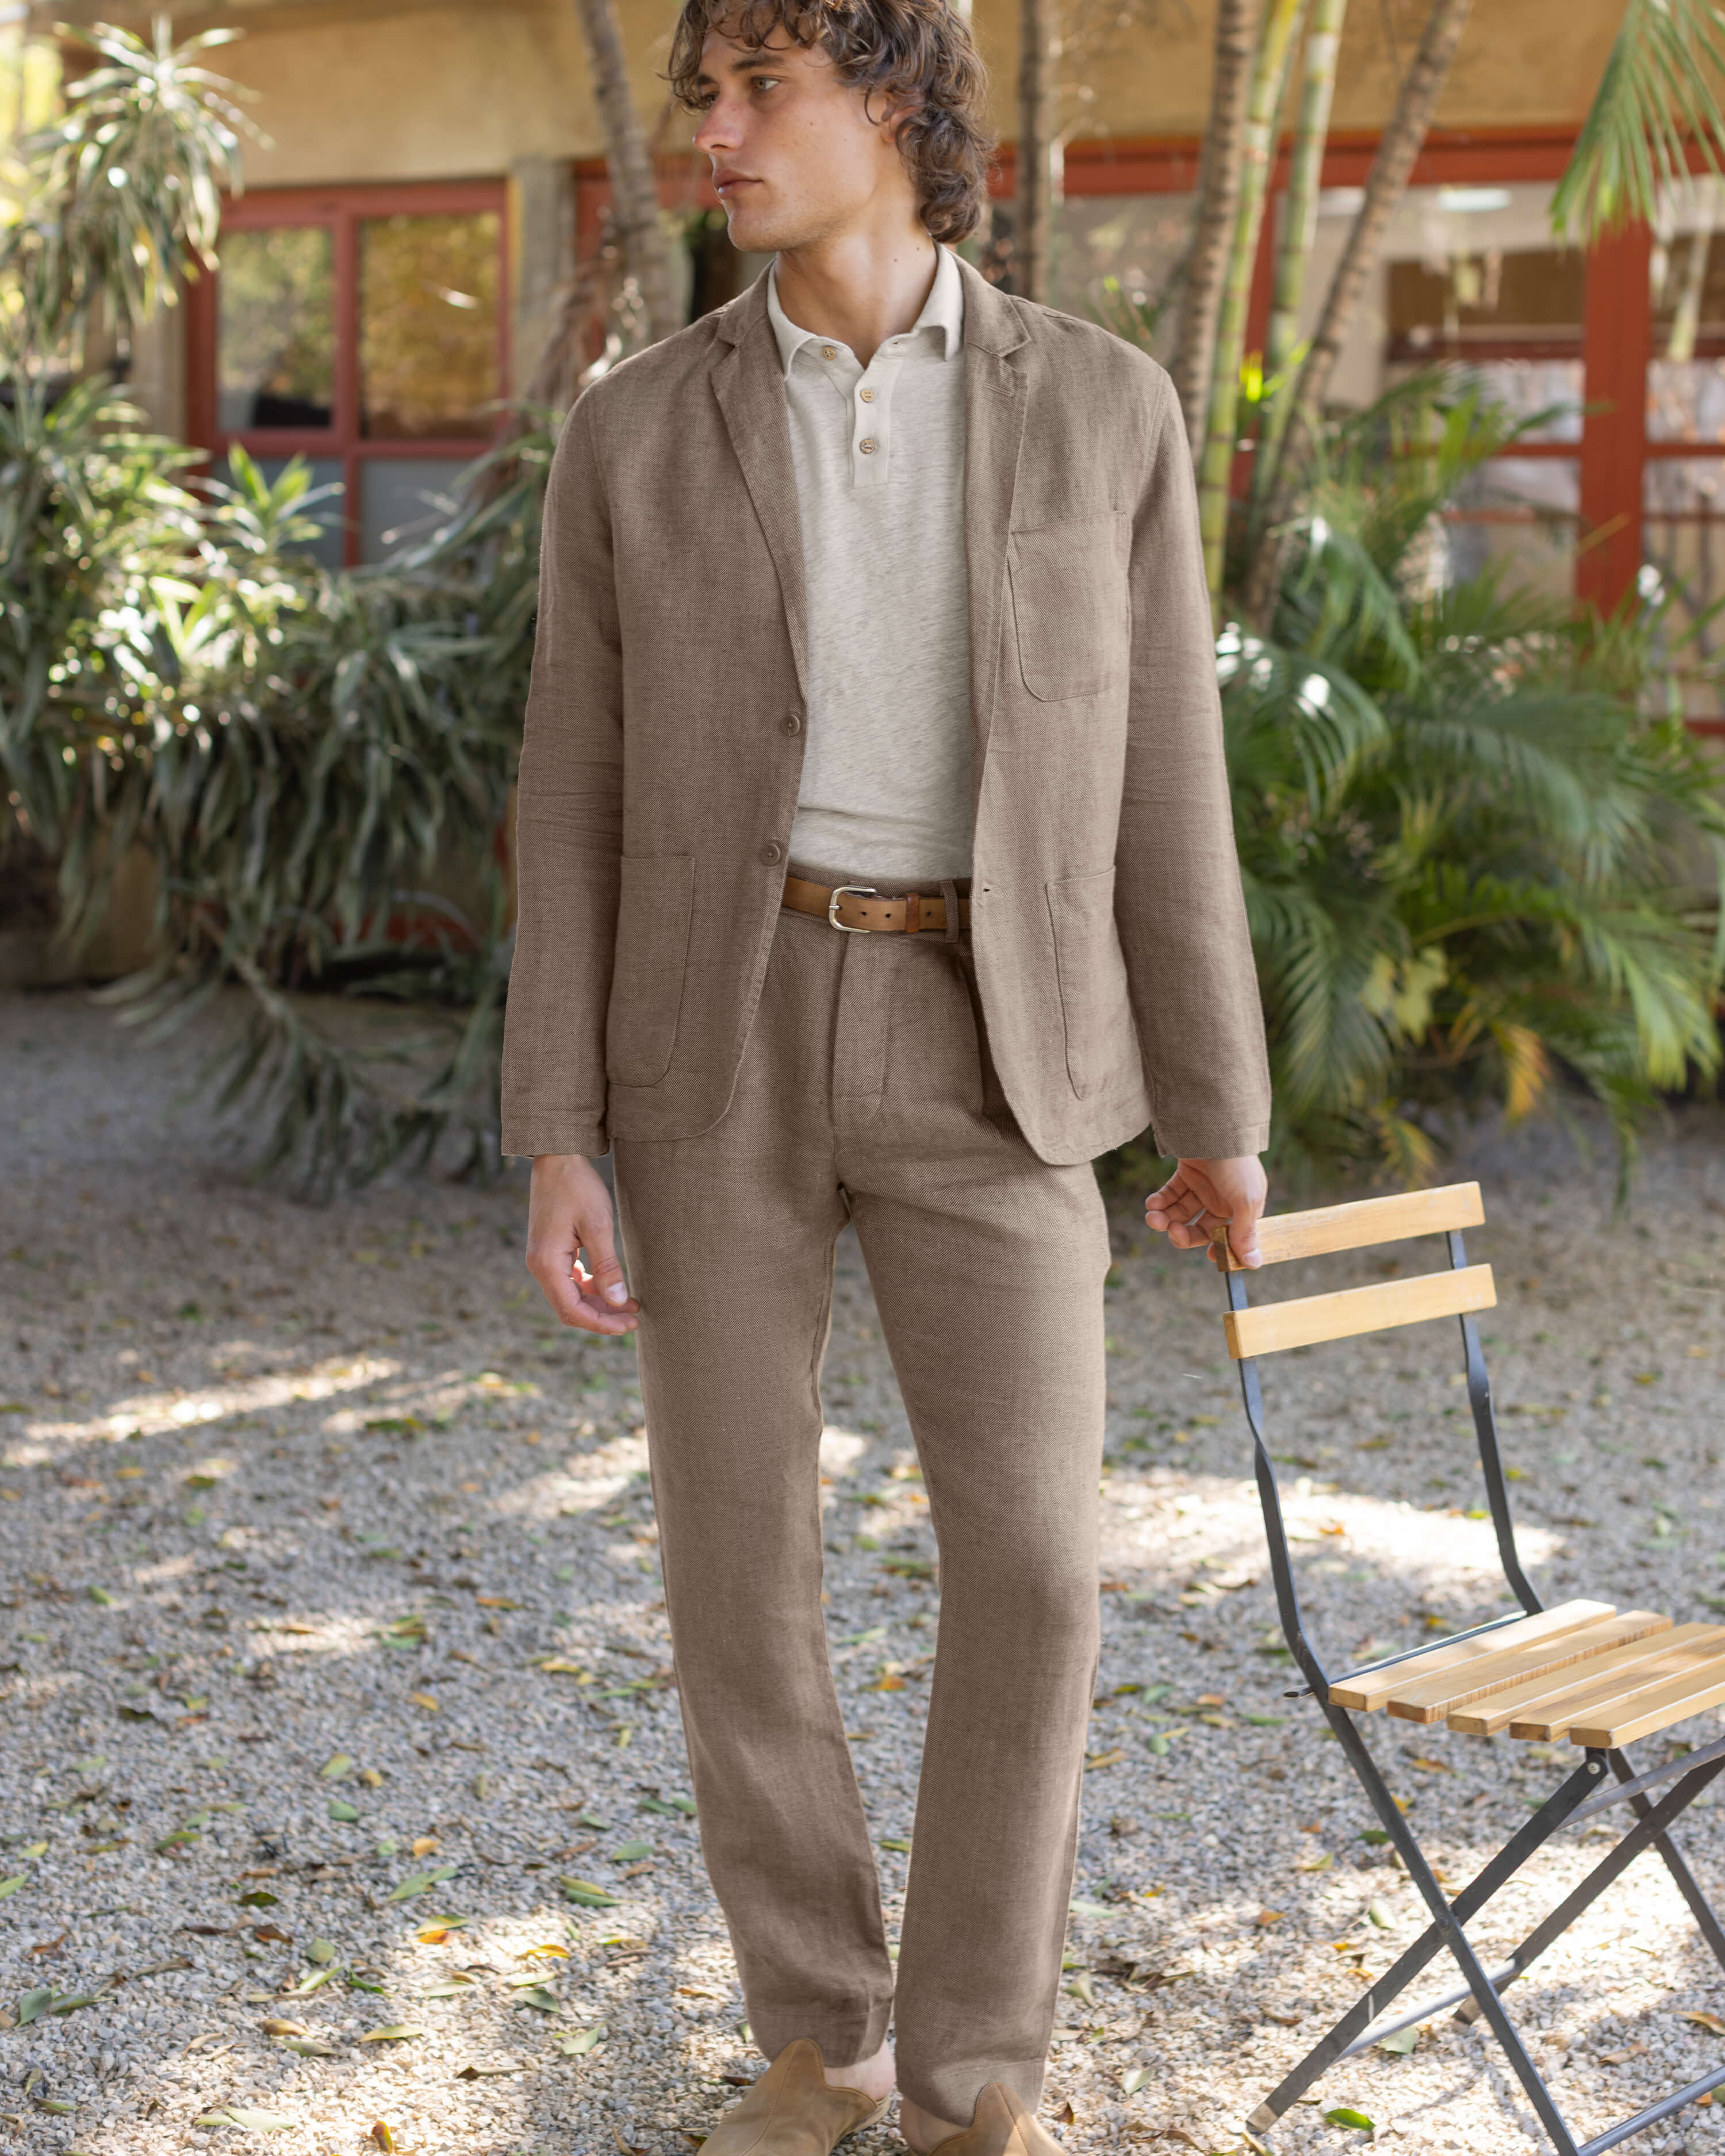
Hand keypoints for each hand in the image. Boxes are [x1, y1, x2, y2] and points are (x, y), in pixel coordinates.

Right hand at [525, 1154, 640, 1333]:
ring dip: (598, 1302)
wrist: (557, 1157)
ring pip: (570, 1295)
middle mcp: (539, 1266)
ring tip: (628, 1303)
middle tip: (634, 1317)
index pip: (572, 1311)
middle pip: (570, 1308)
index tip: (629, 1324)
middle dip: (602, 1316)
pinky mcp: (549, 1250)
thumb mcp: (598, 1226)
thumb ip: (608, 1267)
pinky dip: (590, 1286)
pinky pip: (568, 1280)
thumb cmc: (578, 1187)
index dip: (602, 1323)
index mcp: (547, 1264)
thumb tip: (618, 1302)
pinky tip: (611, 1284)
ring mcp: (542, 1259)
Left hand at [1144, 1156, 1267, 1268]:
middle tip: (1171, 1231)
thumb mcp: (1245, 1201)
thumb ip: (1245, 1233)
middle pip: (1199, 1229)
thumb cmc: (1236, 1165)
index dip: (1216, 1248)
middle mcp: (1221, 1201)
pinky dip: (1160, 1201)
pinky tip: (1153, 1203)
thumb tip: (1253, 1264)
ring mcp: (1202, 1187)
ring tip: (1153, 1217)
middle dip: (1183, 1234)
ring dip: (1165, 1219)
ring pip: (1181, 1213)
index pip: (1227, 1237)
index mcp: (1241, 1209)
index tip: (1207, 1255)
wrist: (1216, 1127)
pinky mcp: (1186, 1174)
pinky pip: (1170, 1195)